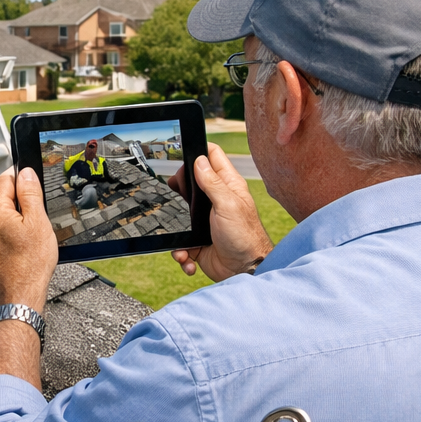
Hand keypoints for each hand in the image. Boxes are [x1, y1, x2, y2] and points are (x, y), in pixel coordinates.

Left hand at [0, 167, 57, 311]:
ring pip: (1, 215)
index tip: (32, 184)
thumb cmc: (30, 265)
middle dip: (20, 202)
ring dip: (16, 219)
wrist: (19, 295)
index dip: (21, 179)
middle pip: (2, 198)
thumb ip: (30, 193)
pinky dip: (11, 233)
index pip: (5, 179)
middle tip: (36, 218)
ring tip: (30, 236)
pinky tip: (22, 246)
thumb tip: (26, 174)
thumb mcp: (38, 222)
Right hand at [167, 143, 272, 281]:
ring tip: (184, 232)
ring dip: (176, 225)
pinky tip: (188, 254)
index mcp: (227, 186)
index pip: (213, 157)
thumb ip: (213, 183)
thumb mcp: (228, 205)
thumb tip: (199, 161)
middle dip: (178, 188)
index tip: (183, 153)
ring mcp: (205, 220)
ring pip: (179, 213)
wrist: (244, 270)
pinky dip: (180, 250)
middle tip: (178, 194)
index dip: (198, 151)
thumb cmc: (244, 238)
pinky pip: (179, 241)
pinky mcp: (197, 240)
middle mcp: (216, 200)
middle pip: (190, 182)